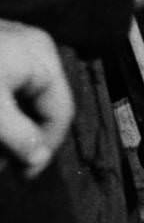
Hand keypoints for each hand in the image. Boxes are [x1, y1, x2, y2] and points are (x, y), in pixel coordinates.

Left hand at [0, 21, 73, 177]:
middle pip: (38, 105)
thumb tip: (38, 161)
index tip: (22, 176)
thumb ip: (18, 137)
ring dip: (4, 129)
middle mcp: (31, 48)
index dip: (44, 147)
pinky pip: (3, 89)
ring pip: (17, 100)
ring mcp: (8, 46)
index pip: (59, 111)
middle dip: (18, 139)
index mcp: (40, 57)